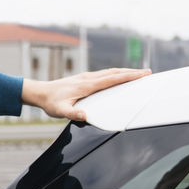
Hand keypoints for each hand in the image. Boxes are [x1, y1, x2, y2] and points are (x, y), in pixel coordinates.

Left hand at [22, 67, 150, 122]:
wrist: (40, 92)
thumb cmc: (51, 102)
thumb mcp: (60, 111)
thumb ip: (72, 113)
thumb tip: (84, 116)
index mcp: (87, 85)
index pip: (112, 79)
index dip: (128, 76)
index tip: (142, 74)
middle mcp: (88, 78)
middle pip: (115, 73)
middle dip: (132, 72)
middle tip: (148, 73)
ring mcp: (87, 77)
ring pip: (110, 72)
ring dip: (125, 72)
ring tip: (139, 73)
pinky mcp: (84, 79)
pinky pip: (104, 74)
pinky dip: (116, 74)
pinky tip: (120, 77)